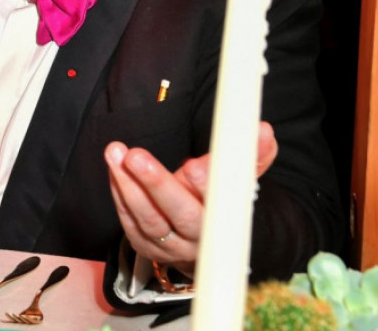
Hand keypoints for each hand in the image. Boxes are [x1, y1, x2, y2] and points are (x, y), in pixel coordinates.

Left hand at [104, 122, 277, 275]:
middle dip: (156, 184)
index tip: (193, 166)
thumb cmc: (222, 202)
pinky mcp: (146, 246)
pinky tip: (114, 167)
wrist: (206, 242)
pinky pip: (130, 221)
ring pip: (149, 219)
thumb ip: (251, 155)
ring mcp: (171, 247)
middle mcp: (200, 239)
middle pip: (179, 214)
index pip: (219, 207)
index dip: (206, 187)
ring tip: (116, 152)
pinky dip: (120, 192)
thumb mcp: (240, 180)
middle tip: (135, 156)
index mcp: (227, 221)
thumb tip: (263, 129)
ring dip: (128, 184)